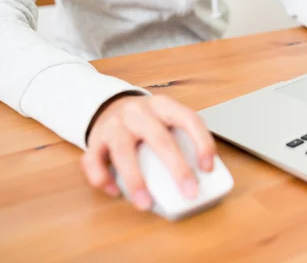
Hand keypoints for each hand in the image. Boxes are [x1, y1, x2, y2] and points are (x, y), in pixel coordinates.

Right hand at [81, 94, 216, 210]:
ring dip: (135, 180)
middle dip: (177, 169)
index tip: (208, 168)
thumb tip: (203, 174)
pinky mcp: (95, 139)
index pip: (189, 120)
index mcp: (163, 106)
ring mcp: (115, 124)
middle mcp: (139, 112)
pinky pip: (94, 161)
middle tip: (189, 192)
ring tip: (146, 204)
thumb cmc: (148, 120)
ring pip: (123, 152)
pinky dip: (103, 178)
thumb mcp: (168, 119)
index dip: (202, 143)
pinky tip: (116, 192)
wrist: (112, 105)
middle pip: (160, 139)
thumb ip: (183, 139)